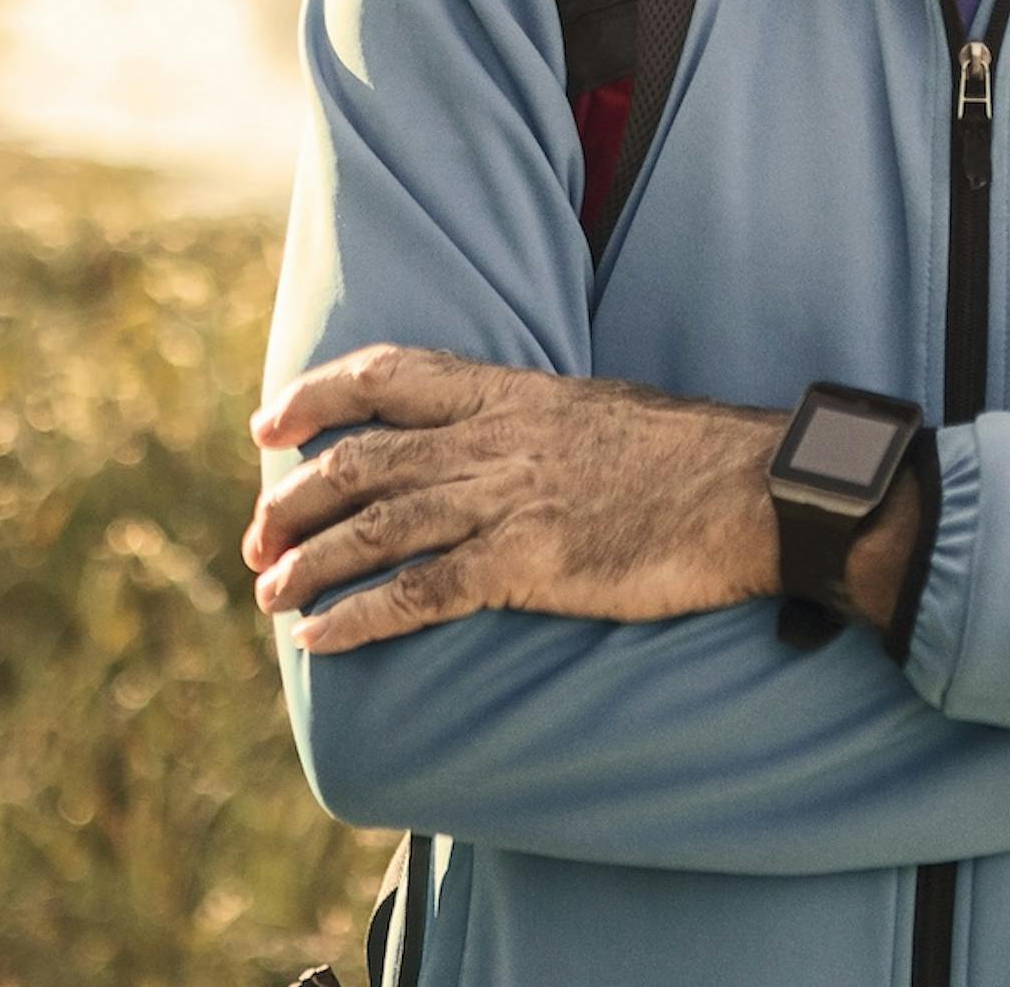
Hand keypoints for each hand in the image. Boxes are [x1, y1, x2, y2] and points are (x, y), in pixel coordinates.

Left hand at [245, 347, 783, 652]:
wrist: (752, 491)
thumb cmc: (688, 457)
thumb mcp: (596, 410)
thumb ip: (531, 422)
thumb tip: (492, 442)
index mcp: (511, 391)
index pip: (388, 374)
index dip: (317, 397)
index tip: (269, 425)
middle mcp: (493, 439)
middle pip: (360, 461)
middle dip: (293, 501)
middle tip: (256, 538)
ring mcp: (506, 500)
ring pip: (374, 527)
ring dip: (308, 561)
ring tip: (269, 592)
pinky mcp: (526, 565)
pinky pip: (417, 592)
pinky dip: (358, 616)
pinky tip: (320, 637)